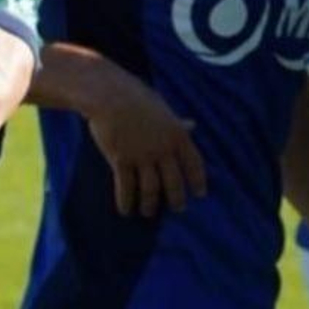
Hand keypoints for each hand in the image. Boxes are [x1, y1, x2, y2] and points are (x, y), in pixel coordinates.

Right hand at [81, 65, 205, 215]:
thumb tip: (193, 124)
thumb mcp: (161, 107)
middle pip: (173, 182)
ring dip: (150, 205)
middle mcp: (163, 149)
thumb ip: (176, 122)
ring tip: (148, 213)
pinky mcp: (121, 160)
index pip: (194, 164)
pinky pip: (126, 187)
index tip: (200, 194)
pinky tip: (126, 210)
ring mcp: (142, 156)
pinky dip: (126, 201)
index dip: (197, 181)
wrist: (108, 95)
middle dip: (176, 199)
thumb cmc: (135, 96)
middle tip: (178, 208)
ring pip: (150, 189)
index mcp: (177, 135)